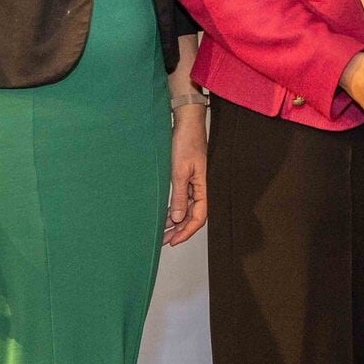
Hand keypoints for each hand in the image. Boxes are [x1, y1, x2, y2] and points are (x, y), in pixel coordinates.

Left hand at [163, 106, 208, 245]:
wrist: (187, 122)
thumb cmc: (186, 142)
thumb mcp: (179, 170)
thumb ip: (179, 195)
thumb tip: (178, 218)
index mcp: (202, 186)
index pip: (199, 217)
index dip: (187, 231)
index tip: (174, 241)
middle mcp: (199, 187)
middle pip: (193, 216)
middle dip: (180, 230)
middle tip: (164, 241)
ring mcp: (192, 182)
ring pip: (186, 209)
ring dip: (175, 221)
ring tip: (162, 231)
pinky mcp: (185, 176)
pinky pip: (181, 199)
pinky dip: (173, 209)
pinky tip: (165, 214)